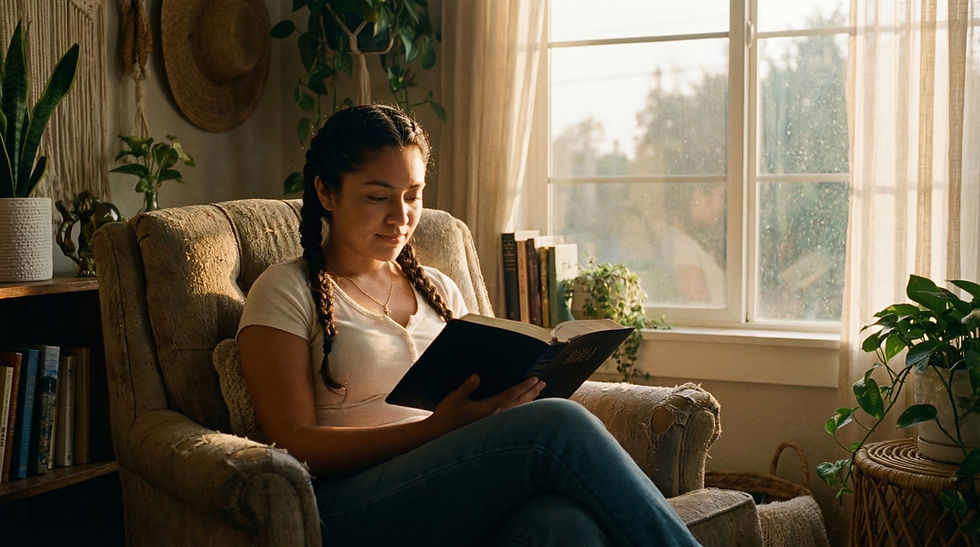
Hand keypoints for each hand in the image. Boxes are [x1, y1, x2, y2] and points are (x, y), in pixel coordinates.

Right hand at [426, 374, 545, 433]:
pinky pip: (511, 417)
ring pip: (517, 411)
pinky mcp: (492, 429)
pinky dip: (520, 410)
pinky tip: (522, 408)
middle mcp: (495, 417)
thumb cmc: (446, 417)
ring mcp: (495, 424)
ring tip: (537, 393)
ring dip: (529, 401)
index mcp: (488, 408)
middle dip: (532, 392)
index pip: (511, 395)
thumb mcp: (454, 399)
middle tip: (543, 383)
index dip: (524, 386)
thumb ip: (467, 387)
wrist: (440, 436)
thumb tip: (477, 376)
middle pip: (519, 403)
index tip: (535, 379)